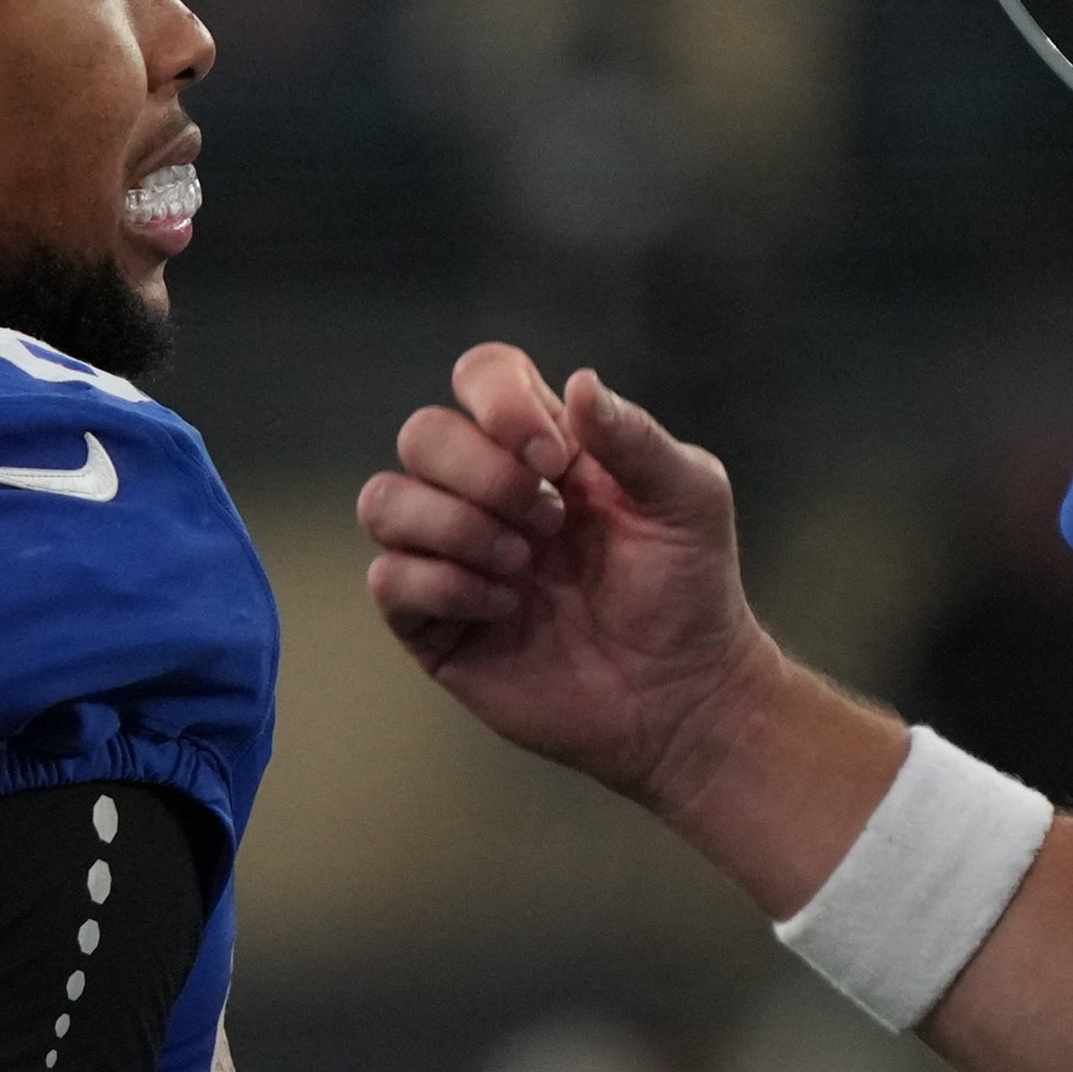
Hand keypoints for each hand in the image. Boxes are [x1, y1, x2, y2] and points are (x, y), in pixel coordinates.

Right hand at [359, 344, 778, 809]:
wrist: (681, 695)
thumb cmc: (688, 589)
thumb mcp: (688, 498)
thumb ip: (634, 437)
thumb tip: (578, 382)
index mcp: (542, 448)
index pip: (482, 376)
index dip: (498, 399)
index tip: (553, 457)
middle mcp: (485, 492)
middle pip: (422, 433)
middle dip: (484, 474)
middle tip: (550, 524)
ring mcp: (452, 556)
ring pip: (384, 500)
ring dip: (456, 526)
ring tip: (522, 567)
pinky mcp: (433, 623)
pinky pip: (389, 579)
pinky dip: (446, 585)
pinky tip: (506, 608)